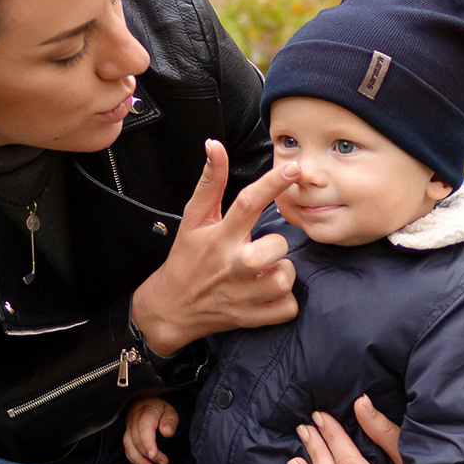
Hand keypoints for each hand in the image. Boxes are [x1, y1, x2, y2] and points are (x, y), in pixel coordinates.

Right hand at [123, 397, 179, 463]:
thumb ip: (170, 421)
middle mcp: (134, 418)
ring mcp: (129, 426)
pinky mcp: (128, 433)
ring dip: (138, 459)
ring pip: (128, 444)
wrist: (153, 401)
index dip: (147, 442)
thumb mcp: (172, 411)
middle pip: (136, 439)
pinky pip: (127, 447)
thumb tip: (166, 432)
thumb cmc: (164, 408)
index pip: (144, 427)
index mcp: (146, 411)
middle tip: (164, 462)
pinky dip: (133, 458)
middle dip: (148, 454)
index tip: (153, 455)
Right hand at [128, 139, 300, 353]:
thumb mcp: (193, 219)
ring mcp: (241, 295)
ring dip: (282, 274)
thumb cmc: (186, 258)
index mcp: (219, 237)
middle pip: (274, 248)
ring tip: (266, 271)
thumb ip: (210, 182)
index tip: (293, 169)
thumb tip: (214, 144)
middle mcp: (232, 266)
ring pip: (284, 279)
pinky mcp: (250, 318)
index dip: (272, 184)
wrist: (170, 309)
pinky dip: (284, 302)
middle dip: (277, 246)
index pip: (247, 204)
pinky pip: (287, 308)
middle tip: (266, 248)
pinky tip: (269, 292)